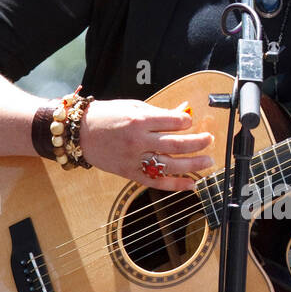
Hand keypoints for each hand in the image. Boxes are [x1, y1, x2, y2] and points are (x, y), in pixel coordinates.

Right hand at [81, 98, 214, 189]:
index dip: (187, 122)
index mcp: (139, 120)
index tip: (191, 122)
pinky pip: (156, 181)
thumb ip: (158, 113)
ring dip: (194, 164)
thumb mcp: (132, 106)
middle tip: (210, 140)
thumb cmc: (106, 116)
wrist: (80, 133)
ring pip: (171, 165)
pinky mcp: (130, 173)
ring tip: (208, 161)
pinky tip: (191, 184)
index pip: (174, 122)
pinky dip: (175, 185)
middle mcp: (139, 141)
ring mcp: (134, 159)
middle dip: (198, 142)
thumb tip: (183, 114)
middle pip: (177, 144)